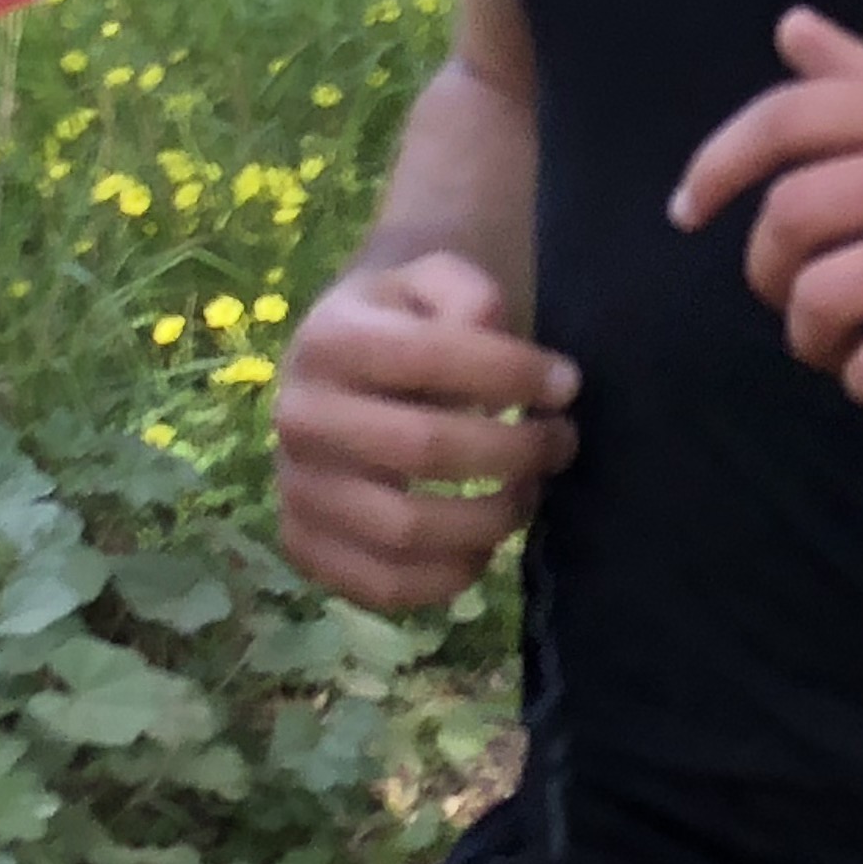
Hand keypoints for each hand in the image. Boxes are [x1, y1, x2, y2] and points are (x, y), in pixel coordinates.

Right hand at [273, 254, 577, 612]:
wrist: (339, 363)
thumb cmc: (403, 320)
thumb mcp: (433, 279)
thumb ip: (467, 293)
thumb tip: (486, 334)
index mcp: (330, 339)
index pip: (429, 357)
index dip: (511, 373)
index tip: (567, 385)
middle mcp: (299, 416)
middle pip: (422, 448)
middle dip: (515, 451)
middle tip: (562, 442)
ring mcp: (296, 487)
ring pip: (404, 529)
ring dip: (491, 519)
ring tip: (529, 493)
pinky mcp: (303, 544)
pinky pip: (381, 584)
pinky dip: (449, 577)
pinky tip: (485, 545)